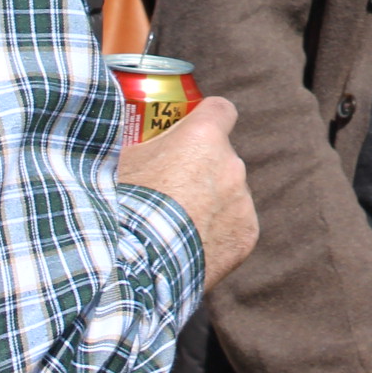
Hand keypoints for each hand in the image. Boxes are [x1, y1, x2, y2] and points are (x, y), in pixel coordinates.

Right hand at [116, 96, 256, 288]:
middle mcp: (231, 164)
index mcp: (203, 136)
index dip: (206, 119)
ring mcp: (242, 200)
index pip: (220, 109)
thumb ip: (147, 145)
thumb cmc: (127, 205)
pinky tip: (189, 245)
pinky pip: (235, 226)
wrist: (139, 262)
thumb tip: (138, 141)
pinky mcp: (246, 234)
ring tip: (176, 225)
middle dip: (202, 169)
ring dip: (211, 203)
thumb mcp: (124, 161)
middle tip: (172, 190)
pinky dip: (218, 233)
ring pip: (229, 194)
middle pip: (222, 158)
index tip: (193, 131)